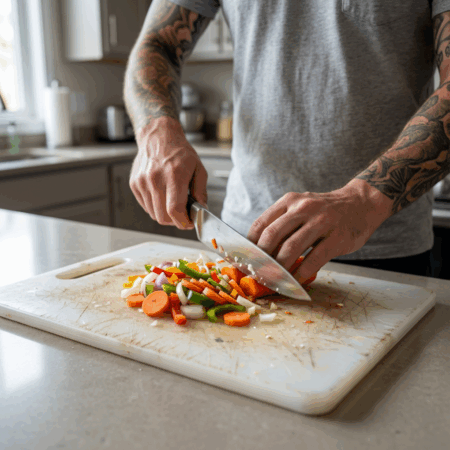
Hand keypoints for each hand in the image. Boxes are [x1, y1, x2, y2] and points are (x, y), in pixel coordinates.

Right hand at [130, 117, 207, 228]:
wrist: (158, 137)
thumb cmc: (179, 152)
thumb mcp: (198, 168)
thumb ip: (201, 191)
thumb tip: (201, 210)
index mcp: (174, 175)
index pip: (174, 210)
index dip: (183, 222)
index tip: (189, 223)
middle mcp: (155, 179)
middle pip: (162, 217)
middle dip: (175, 221)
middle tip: (183, 215)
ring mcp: (142, 182)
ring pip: (153, 214)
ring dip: (165, 215)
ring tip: (172, 203)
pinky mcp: (135, 184)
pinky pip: (146, 206)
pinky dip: (155, 207)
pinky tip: (162, 196)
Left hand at [247, 179, 391, 281]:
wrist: (361, 203)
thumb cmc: (325, 212)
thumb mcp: (300, 208)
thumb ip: (282, 224)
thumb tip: (257, 252)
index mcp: (289, 201)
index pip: (260, 225)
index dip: (248, 246)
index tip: (243, 262)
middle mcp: (303, 208)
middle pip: (271, 236)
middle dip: (260, 260)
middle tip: (256, 275)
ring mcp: (321, 221)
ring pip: (291, 248)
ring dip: (279, 269)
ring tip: (273, 281)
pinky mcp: (337, 237)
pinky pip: (314, 258)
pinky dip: (302, 273)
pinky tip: (297, 281)